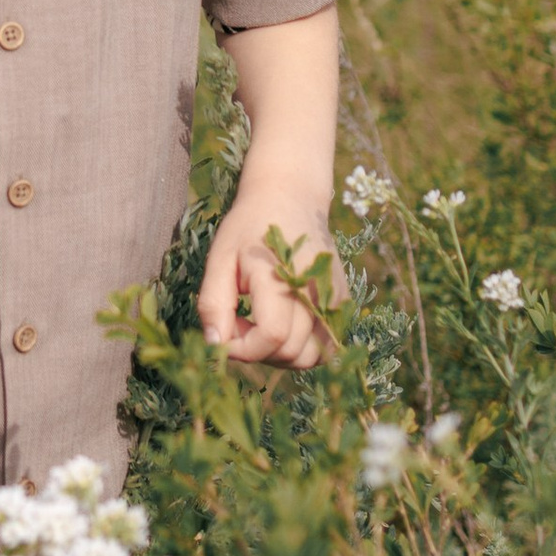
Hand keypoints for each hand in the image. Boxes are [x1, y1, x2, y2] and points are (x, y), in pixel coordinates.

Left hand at [198, 199, 335, 369]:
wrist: (289, 197)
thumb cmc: (248, 226)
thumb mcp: (219, 258)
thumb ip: (213, 303)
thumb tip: (215, 346)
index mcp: (281, 276)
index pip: (271, 336)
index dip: (242, 348)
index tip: (224, 333)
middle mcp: (316, 291)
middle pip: (290, 353)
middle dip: (256, 351)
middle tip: (237, 321)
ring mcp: (335, 299)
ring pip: (310, 357)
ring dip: (279, 354)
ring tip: (258, 323)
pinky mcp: (342, 303)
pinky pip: (324, 346)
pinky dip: (300, 347)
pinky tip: (279, 322)